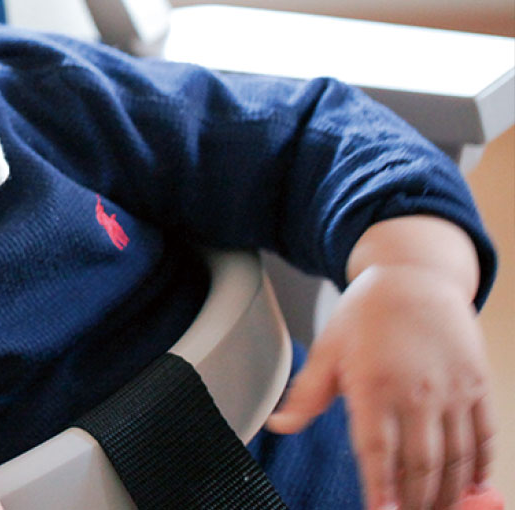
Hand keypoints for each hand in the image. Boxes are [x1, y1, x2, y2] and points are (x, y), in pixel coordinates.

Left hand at [267, 228, 494, 509]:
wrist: (415, 277)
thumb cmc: (367, 313)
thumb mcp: (328, 348)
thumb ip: (307, 394)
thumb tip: (279, 425)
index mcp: (374, 385)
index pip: (376, 451)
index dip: (379, 488)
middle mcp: (416, 392)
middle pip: (421, 464)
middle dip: (416, 501)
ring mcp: (452, 391)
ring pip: (456, 458)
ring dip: (448, 493)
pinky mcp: (478, 386)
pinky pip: (483, 436)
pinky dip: (480, 467)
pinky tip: (472, 487)